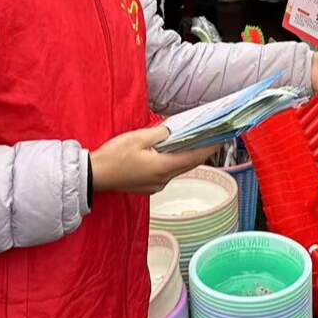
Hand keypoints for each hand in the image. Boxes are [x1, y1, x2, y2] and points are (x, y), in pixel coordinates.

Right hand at [91, 126, 220, 195]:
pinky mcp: (148, 186)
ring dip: (186, 156)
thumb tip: (173, 131)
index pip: (194, 157)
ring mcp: (155, 185)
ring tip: (195, 141)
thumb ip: (160, 134)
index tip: (223, 138)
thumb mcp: (138, 138)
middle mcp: (163, 180)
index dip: (210, 147)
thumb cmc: (113, 156)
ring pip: (177, 169)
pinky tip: (172, 152)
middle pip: (188, 164)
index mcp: (163, 168)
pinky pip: (167, 172)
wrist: (94, 176)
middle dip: (201, 150)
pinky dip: (173, 161)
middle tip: (213, 136)